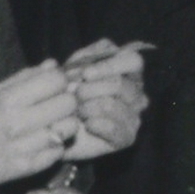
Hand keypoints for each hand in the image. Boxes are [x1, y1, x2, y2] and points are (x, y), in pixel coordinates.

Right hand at [0, 62, 77, 187]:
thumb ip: (23, 78)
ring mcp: (23, 147)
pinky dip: (57, 145)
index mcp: (6, 100)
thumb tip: (53, 64)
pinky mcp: (27, 168)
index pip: (55, 80)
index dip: (59, 80)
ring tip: (53, 124)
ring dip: (65, 124)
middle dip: (67, 101)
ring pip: (69, 128)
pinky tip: (45, 142)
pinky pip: (59, 151)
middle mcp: (16, 123)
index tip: (53, 86)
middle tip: (57, 105)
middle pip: (68, 103)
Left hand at [61, 40, 147, 159]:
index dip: (109, 66)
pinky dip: (94, 124)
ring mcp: (134, 116)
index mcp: (128, 71)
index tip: (85, 74)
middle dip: (90, 89)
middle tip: (73, 95)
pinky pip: (114, 128)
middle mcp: (137, 92)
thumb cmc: (67, 94)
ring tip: (76, 111)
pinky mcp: (127, 137)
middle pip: (121, 84)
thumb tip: (99, 56)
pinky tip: (85, 124)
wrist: (58, 127)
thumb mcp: (73, 68)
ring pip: (113, 105)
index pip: (133, 60)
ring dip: (87, 107)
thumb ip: (86, 57)